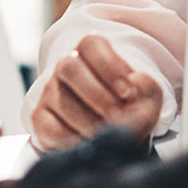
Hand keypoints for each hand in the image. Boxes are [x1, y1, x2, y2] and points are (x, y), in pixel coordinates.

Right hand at [31, 35, 166, 147]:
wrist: (112, 124)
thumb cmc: (129, 103)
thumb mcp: (147, 94)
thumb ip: (148, 86)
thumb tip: (136, 82)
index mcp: (91, 49)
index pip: (91, 44)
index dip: (109, 66)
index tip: (128, 92)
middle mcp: (65, 65)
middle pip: (69, 67)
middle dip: (97, 96)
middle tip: (118, 116)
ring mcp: (49, 90)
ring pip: (61, 99)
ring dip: (90, 122)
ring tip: (110, 134)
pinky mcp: (40, 117)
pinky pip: (50, 128)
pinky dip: (73, 140)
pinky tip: (91, 143)